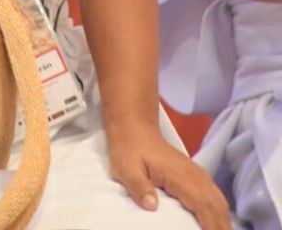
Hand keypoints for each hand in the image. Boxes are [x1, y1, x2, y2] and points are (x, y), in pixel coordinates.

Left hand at [108, 123, 230, 229]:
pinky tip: (217, 224)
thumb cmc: (129, 150)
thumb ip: (138, 187)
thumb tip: (152, 206)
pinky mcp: (196, 175)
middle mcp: (195, 175)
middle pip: (218, 207)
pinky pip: (215, 197)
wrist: (135, 129)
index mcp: (181, 176)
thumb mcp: (126, 168)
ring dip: (223, 222)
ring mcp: (197, 174)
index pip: (204, 206)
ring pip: (220, 202)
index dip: (212, 227)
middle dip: (222, 229)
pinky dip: (219, 213)